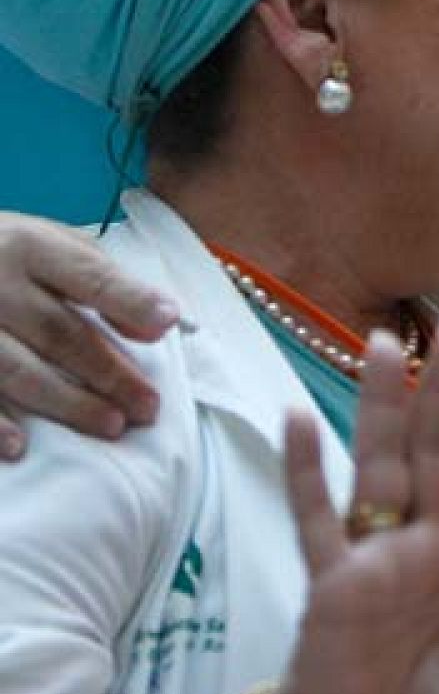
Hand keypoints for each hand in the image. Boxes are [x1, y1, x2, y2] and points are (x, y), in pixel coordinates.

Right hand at [0, 213, 168, 457]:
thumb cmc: (9, 257)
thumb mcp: (55, 246)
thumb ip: (105, 280)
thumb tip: (157, 325)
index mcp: (29, 247)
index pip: (88, 276)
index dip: (130, 300)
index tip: (168, 324)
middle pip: (57, 332)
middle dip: (108, 373)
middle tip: (147, 407)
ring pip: (17, 370)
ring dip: (68, 403)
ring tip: (112, 426)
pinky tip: (21, 447)